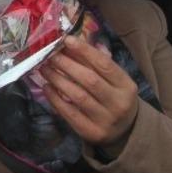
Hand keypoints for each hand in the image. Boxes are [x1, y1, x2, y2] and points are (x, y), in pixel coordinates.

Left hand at [40, 35, 139, 152]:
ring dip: (57, 79)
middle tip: (49, 54)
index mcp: (126, 86)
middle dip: (67, 64)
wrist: (124, 131)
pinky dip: (55, 99)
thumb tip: (70, 43)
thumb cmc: (114, 97)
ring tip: (44, 68)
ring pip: (78, 96)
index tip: (67, 40)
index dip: (85, 51)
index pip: (105, 65)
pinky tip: (47, 87)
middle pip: (90, 80)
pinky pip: (69, 113)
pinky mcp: (91, 132)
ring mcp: (105, 120)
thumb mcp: (114, 81)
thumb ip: (95, 63)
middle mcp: (118, 103)